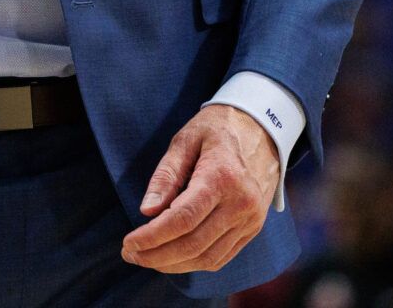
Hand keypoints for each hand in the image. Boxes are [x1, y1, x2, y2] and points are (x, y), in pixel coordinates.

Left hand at [121, 104, 278, 273]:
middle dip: (157, 255)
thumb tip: (147, 211)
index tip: (129, 243)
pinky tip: (173, 259)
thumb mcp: (186, 139)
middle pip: (194, 244)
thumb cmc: (218, 129)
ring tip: (146, 258)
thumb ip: (166, 175)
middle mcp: (241, 203)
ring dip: (173, 265)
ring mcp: (251, 219)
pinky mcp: (253, 227)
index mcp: (221, 176)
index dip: (153, 237)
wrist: (263, 128)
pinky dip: (195, 263)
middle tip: (130, 254)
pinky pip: (222, 256)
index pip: (183, 219)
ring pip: (208, 257)